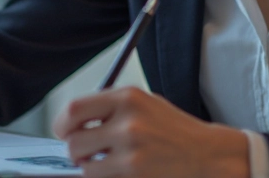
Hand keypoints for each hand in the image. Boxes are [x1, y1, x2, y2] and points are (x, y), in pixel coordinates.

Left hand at [52, 87, 248, 177]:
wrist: (207, 156)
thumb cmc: (174, 131)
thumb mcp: (145, 104)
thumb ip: (110, 107)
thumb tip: (73, 121)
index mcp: (128, 98)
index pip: (74, 109)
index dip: (61, 124)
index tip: (63, 131)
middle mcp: (128, 123)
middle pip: (73, 142)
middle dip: (75, 151)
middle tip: (85, 152)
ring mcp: (132, 152)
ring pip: (85, 167)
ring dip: (91, 168)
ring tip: (108, 163)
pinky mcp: (134, 175)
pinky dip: (106, 177)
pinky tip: (122, 172)